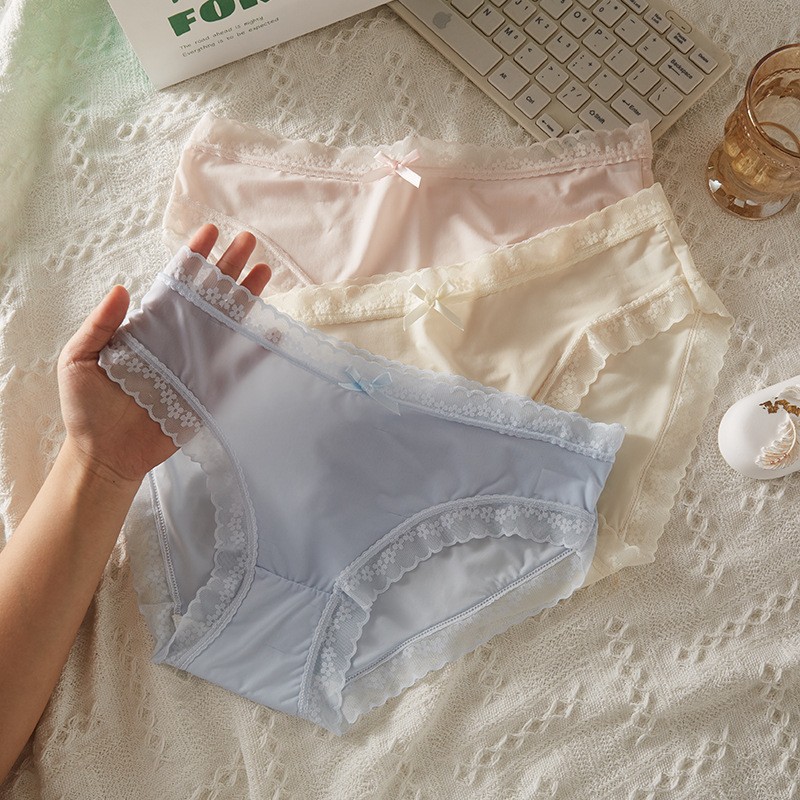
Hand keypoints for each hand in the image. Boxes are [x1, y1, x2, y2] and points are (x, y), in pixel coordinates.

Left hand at [57, 224, 270, 486]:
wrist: (104, 454)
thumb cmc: (87, 407)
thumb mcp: (78, 359)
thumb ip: (100, 325)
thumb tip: (122, 289)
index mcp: (148, 328)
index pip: (175, 286)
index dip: (193, 259)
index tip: (209, 232)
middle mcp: (176, 340)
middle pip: (208, 297)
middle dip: (228, 268)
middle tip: (248, 241)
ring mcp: (196, 364)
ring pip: (226, 324)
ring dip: (246, 298)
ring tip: (264, 271)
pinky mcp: (209, 391)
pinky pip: (237, 368)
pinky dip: (254, 351)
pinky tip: (269, 330)